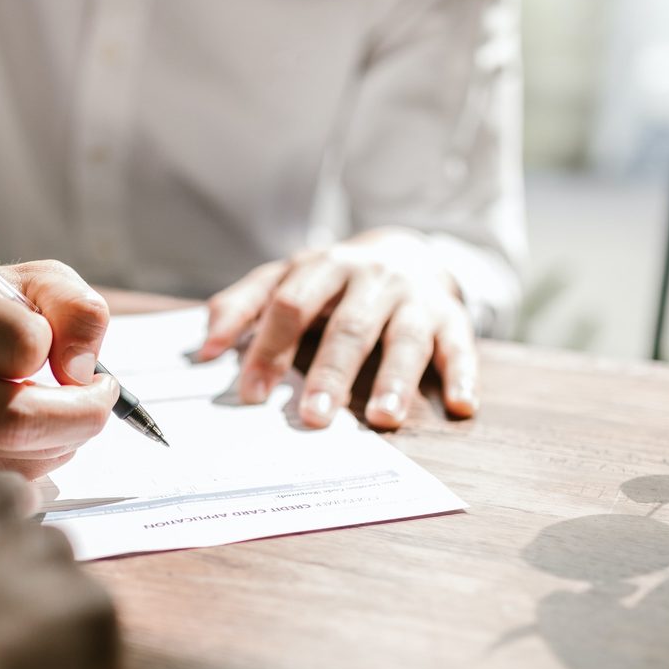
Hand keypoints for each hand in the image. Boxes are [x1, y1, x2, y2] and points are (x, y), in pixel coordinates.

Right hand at [0, 259, 118, 478]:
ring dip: (67, 434)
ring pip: (21, 455)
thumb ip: (76, 308)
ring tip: (61, 400)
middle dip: (81, 414)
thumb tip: (80, 370)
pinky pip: (17, 474)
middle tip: (101, 394)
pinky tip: (36, 421)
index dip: (60, 346)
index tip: (67, 346)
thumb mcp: (41, 282)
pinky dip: (48, 451)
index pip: (22, 345)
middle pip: (14, 420)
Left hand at [200, 228, 478, 429]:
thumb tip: (204, 348)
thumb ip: (244, 305)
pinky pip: (461, 348)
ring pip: (405, 339)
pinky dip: (463, 376)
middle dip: (330, 373)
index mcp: (324, 268)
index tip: (251, 393)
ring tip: (382, 418)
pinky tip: (461, 405)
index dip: (269, 348)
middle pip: (348, 327)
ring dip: (394, 380)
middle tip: (314, 417)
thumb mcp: (287, 278)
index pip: (290, 306)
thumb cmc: (335, 279)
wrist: (409, 250)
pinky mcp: (453, 319)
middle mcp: (372, 279)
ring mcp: (415, 299)